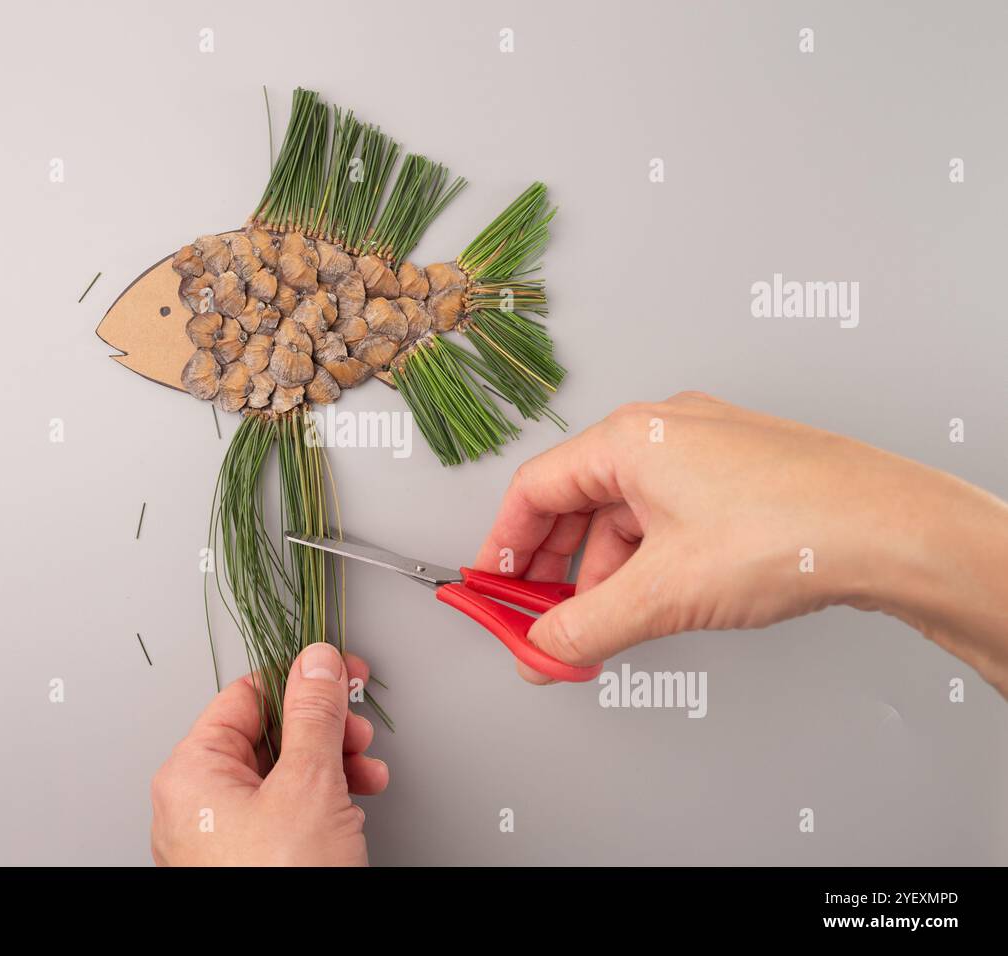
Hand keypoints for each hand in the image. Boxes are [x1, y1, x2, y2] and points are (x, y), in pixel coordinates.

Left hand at [150, 643, 388, 865]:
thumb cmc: (281, 886)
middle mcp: (196, 802)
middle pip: (266, 734)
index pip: (246, 696)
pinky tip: (355, 802)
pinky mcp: (247, 862)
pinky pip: (283, 811)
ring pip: (281, 773)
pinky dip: (323, 800)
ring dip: (332, 764)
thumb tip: (316, 663)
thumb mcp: (309, 784)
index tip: (341, 673)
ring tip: (366, 772)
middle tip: (359, 730)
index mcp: (191, 772)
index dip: (301, 679)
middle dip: (324, 729)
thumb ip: (314, 714)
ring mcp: (220, 837)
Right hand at [475, 392, 1007, 695]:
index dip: (505, 546)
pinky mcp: (741, 478)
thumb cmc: (790, 530)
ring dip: (604, 575)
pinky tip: (653, 605)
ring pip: (627, 515)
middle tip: (542, 622)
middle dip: (556, 571)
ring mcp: (708, 452)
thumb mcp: (662, 593)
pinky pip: (669, 519)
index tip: (491, 589)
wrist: (894, 531)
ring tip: (604, 629)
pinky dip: (647, 564)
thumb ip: (585, 627)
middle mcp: (665, 433)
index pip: (535, 489)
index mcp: (631, 439)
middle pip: (578, 502)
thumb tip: (542, 648)